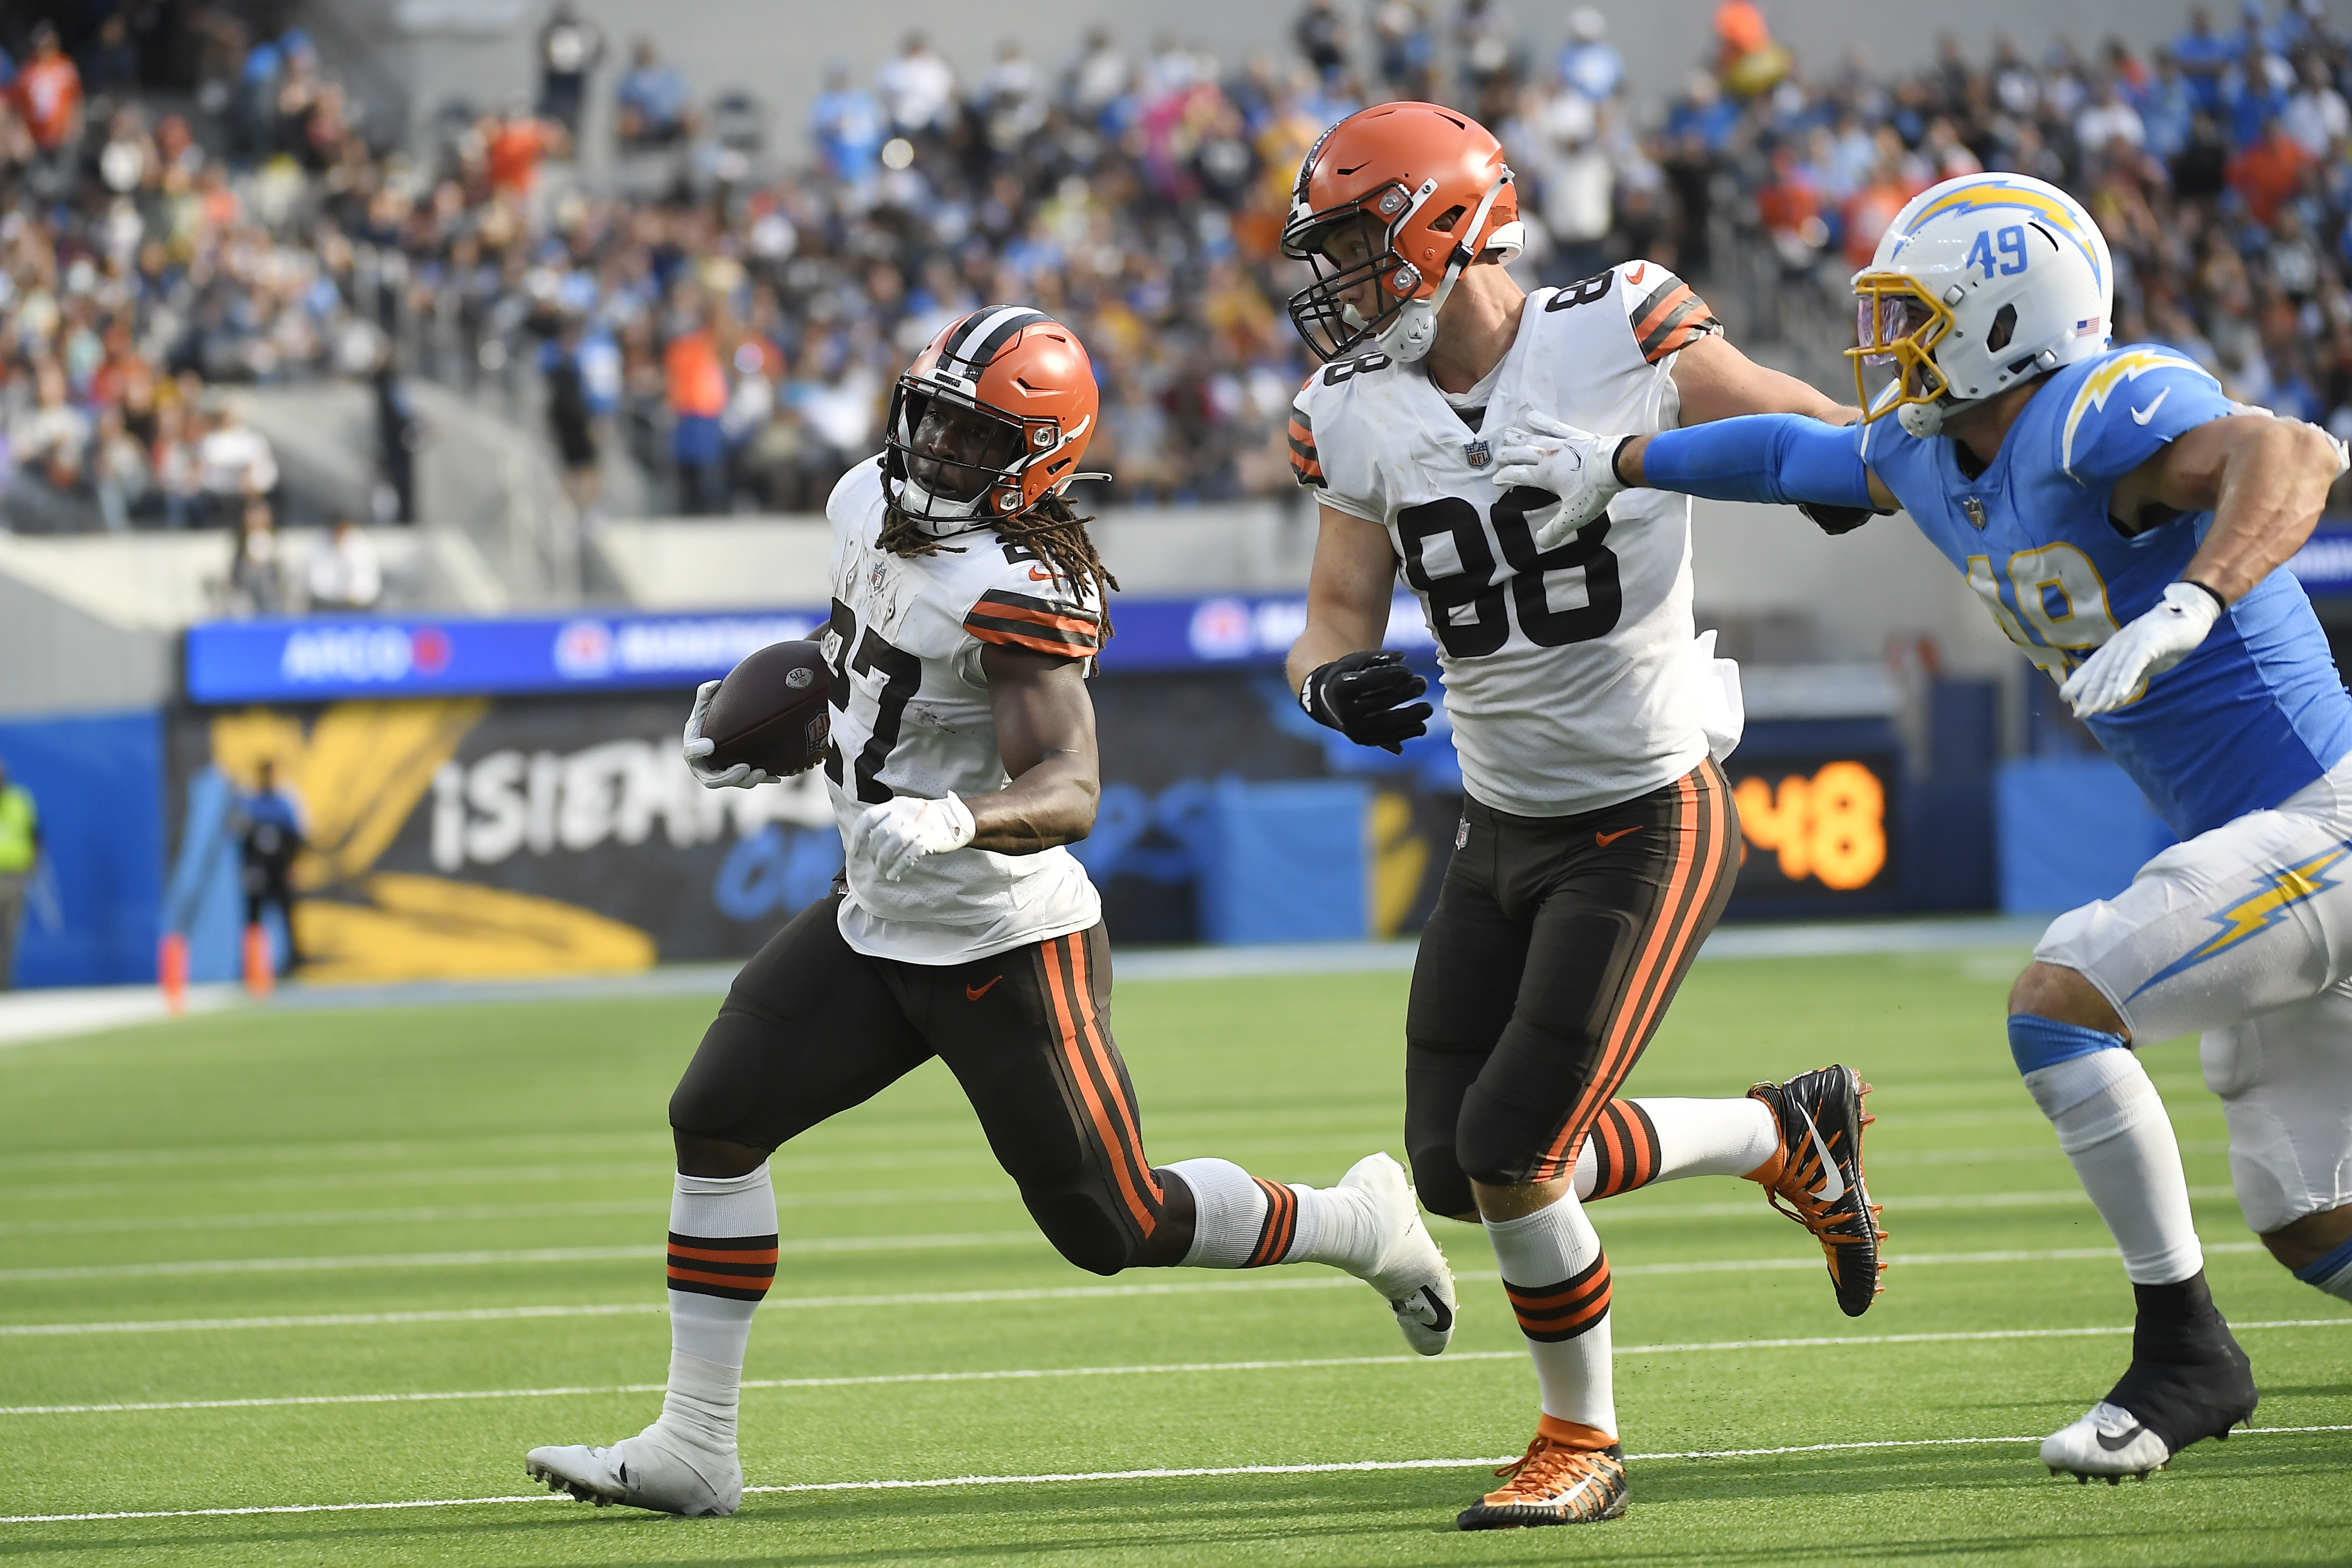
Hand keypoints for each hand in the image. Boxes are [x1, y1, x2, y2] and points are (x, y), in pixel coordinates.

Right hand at [682, 679, 779, 788]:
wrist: (721, 729)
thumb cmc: (708, 717)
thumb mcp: (705, 704)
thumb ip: (706, 693)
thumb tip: (714, 684)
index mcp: (693, 748)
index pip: (691, 753)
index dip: (697, 751)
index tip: (709, 745)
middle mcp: (704, 767)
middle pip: (713, 779)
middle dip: (728, 776)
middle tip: (744, 767)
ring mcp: (721, 775)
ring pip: (733, 783)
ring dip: (747, 780)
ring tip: (761, 772)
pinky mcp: (738, 778)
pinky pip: (750, 782)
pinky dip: (763, 779)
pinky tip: (776, 778)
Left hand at [851, 793, 976, 880]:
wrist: (958, 819)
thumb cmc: (924, 822)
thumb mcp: (904, 815)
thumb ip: (886, 824)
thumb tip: (865, 845)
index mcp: (895, 804)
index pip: (868, 818)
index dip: (857, 837)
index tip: (854, 853)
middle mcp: (905, 811)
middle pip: (879, 835)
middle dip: (874, 854)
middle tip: (876, 865)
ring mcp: (919, 824)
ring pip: (892, 845)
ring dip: (883, 862)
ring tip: (884, 872)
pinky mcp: (931, 837)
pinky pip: (910, 854)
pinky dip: (899, 866)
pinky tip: (894, 875)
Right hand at [1299, 649, 1431, 753]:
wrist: (1331, 702)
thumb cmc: (1350, 675)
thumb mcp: (1357, 661)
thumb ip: (1378, 657)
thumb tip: (1401, 656)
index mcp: (1340, 688)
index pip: (1368, 681)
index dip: (1390, 675)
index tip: (1408, 672)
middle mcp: (1344, 711)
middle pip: (1380, 702)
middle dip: (1405, 692)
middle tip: (1423, 683)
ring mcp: (1353, 729)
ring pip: (1386, 724)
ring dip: (1411, 717)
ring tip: (1428, 708)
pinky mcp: (1363, 741)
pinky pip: (1388, 739)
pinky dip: (1406, 733)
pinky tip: (1422, 725)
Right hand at [1491, 412, 1626, 550]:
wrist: (1615, 466)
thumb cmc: (1593, 491)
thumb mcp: (1573, 516)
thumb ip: (1555, 530)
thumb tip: (1540, 542)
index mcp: (1543, 476)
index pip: (1517, 475)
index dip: (1505, 477)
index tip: (1496, 480)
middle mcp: (1546, 457)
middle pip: (1521, 454)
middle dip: (1507, 455)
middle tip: (1497, 455)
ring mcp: (1560, 444)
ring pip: (1533, 439)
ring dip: (1518, 438)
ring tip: (1507, 435)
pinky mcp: (1574, 436)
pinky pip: (1554, 426)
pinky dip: (1541, 421)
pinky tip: (1531, 417)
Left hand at [2059, 581, 2221, 717]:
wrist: (2193, 615)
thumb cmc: (2168, 638)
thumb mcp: (2147, 661)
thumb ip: (2133, 677)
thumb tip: (2120, 697)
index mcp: (2118, 647)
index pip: (2094, 666)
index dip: (2079, 681)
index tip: (2064, 697)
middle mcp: (2121, 644)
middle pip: (2101, 671)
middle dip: (2089, 694)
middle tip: (2079, 714)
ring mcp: (2134, 642)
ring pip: (2115, 670)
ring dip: (2106, 692)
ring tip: (2096, 710)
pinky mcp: (2150, 642)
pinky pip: (2135, 663)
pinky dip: (2126, 679)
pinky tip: (2120, 696)